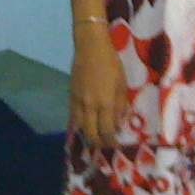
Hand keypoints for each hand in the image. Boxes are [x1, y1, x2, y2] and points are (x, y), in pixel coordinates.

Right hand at [70, 25, 127, 149]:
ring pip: (80, 127)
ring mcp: (78, 101)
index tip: (117, 147)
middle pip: (91, 133)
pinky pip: (74, 116)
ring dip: (88, 135)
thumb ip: (120, 106)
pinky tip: (85, 125)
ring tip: (95, 138)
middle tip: (106, 145)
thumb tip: (118, 123)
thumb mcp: (122, 84)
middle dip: (99, 143)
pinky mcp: (71, 95)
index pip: (107, 131)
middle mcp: (90, 106)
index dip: (111, 141)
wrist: (90, 47)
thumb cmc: (111, 63)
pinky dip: (80, 124)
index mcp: (105, 103)